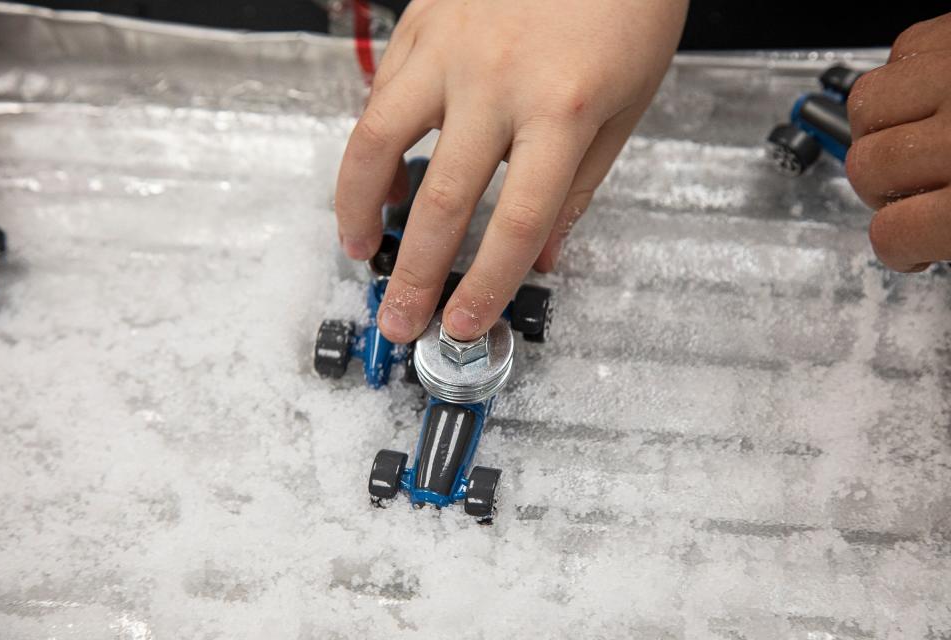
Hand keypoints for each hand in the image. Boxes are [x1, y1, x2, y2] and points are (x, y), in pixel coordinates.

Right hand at [335, 0, 686, 341]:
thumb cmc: (626, 5)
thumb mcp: (627, 106)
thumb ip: (578, 187)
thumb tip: (542, 256)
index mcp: (564, 110)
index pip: (514, 224)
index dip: (485, 286)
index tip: (464, 322)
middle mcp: (499, 82)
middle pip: (441, 201)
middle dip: (414, 275)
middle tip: (398, 319)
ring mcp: (451, 49)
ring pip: (378, 141)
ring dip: (359, 207)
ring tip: (358, 245)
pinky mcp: (421, 22)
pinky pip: (382, 94)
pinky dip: (375, 145)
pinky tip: (385, 173)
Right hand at [846, 12, 950, 272]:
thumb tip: (924, 236)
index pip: (893, 233)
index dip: (898, 249)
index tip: (911, 247)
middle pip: (867, 168)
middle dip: (886, 188)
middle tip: (920, 191)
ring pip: (866, 105)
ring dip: (883, 128)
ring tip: (920, 137)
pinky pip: (899, 53)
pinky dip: (908, 79)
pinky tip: (937, 96)